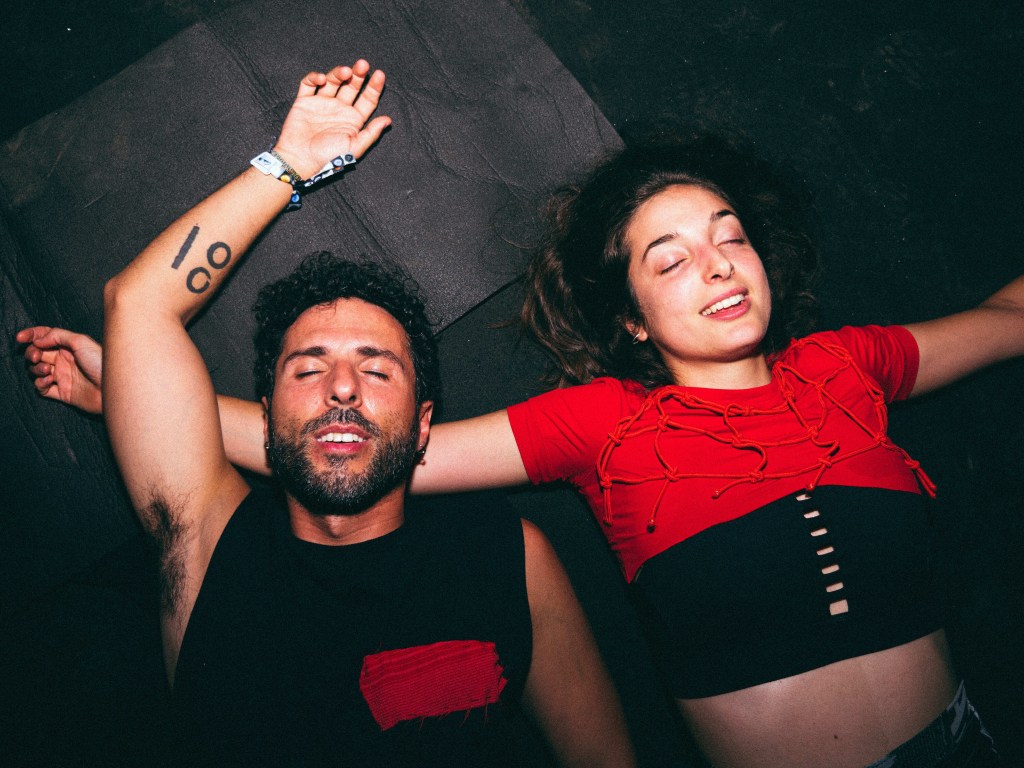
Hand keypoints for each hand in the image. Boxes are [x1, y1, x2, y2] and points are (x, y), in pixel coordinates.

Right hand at [16, 326, 102, 414]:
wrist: (112, 390)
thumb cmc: (101, 364)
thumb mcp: (80, 341)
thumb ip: (57, 336)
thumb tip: (38, 339)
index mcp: (69, 347)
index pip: (45, 337)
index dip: (31, 336)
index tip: (20, 338)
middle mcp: (65, 360)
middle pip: (38, 353)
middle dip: (32, 353)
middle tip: (37, 356)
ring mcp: (63, 377)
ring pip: (37, 370)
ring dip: (37, 369)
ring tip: (49, 370)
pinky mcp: (63, 393)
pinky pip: (42, 388)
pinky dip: (41, 383)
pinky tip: (50, 380)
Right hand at [273, 60, 391, 178]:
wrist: (301, 159)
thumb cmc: (328, 156)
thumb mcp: (354, 147)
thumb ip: (371, 133)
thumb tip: (388, 120)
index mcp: (353, 120)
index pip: (367, 99)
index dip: (374, 87)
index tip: (380, 74)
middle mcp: (339, 109)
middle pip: (352, 86)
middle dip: (358, 75)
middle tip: (363, 64)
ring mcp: (322, 103)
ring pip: (333, 81)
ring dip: (338, 73)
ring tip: (345, 72)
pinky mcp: (304, 101)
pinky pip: (309, 84)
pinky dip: (314, 77)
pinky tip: (321, 79)